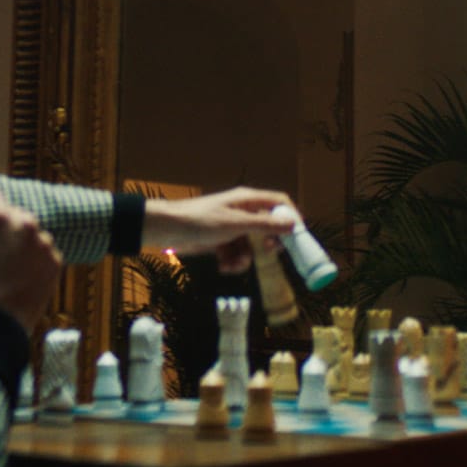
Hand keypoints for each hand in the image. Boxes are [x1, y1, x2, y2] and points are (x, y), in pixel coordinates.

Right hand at [0, 186, 63, 334]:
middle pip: (14, 214)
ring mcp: (43, 243)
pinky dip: (33, 260)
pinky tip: (19, 277)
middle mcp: (25, 223)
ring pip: (30, 233)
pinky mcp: (55, 261)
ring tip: (6, 269)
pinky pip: (43, 252)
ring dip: (20, 243)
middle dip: (3, 228)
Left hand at [141, 186, 296, 273]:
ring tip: (233, 264)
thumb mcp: (236, 224)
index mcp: (248, 200)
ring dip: (245, 259)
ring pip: (251, 246)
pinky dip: (231, 262)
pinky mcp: (221, 242)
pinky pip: (236, 254)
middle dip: (267, 245)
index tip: (298, 236)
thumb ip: (265, 225)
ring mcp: (231, 227)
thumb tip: (293, 225)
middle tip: (266, 255)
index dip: (291, 217)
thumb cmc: (201, 221)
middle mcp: (242, 212)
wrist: (167, 230)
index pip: (278, 203)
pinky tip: (222, 266)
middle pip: (267, 228)